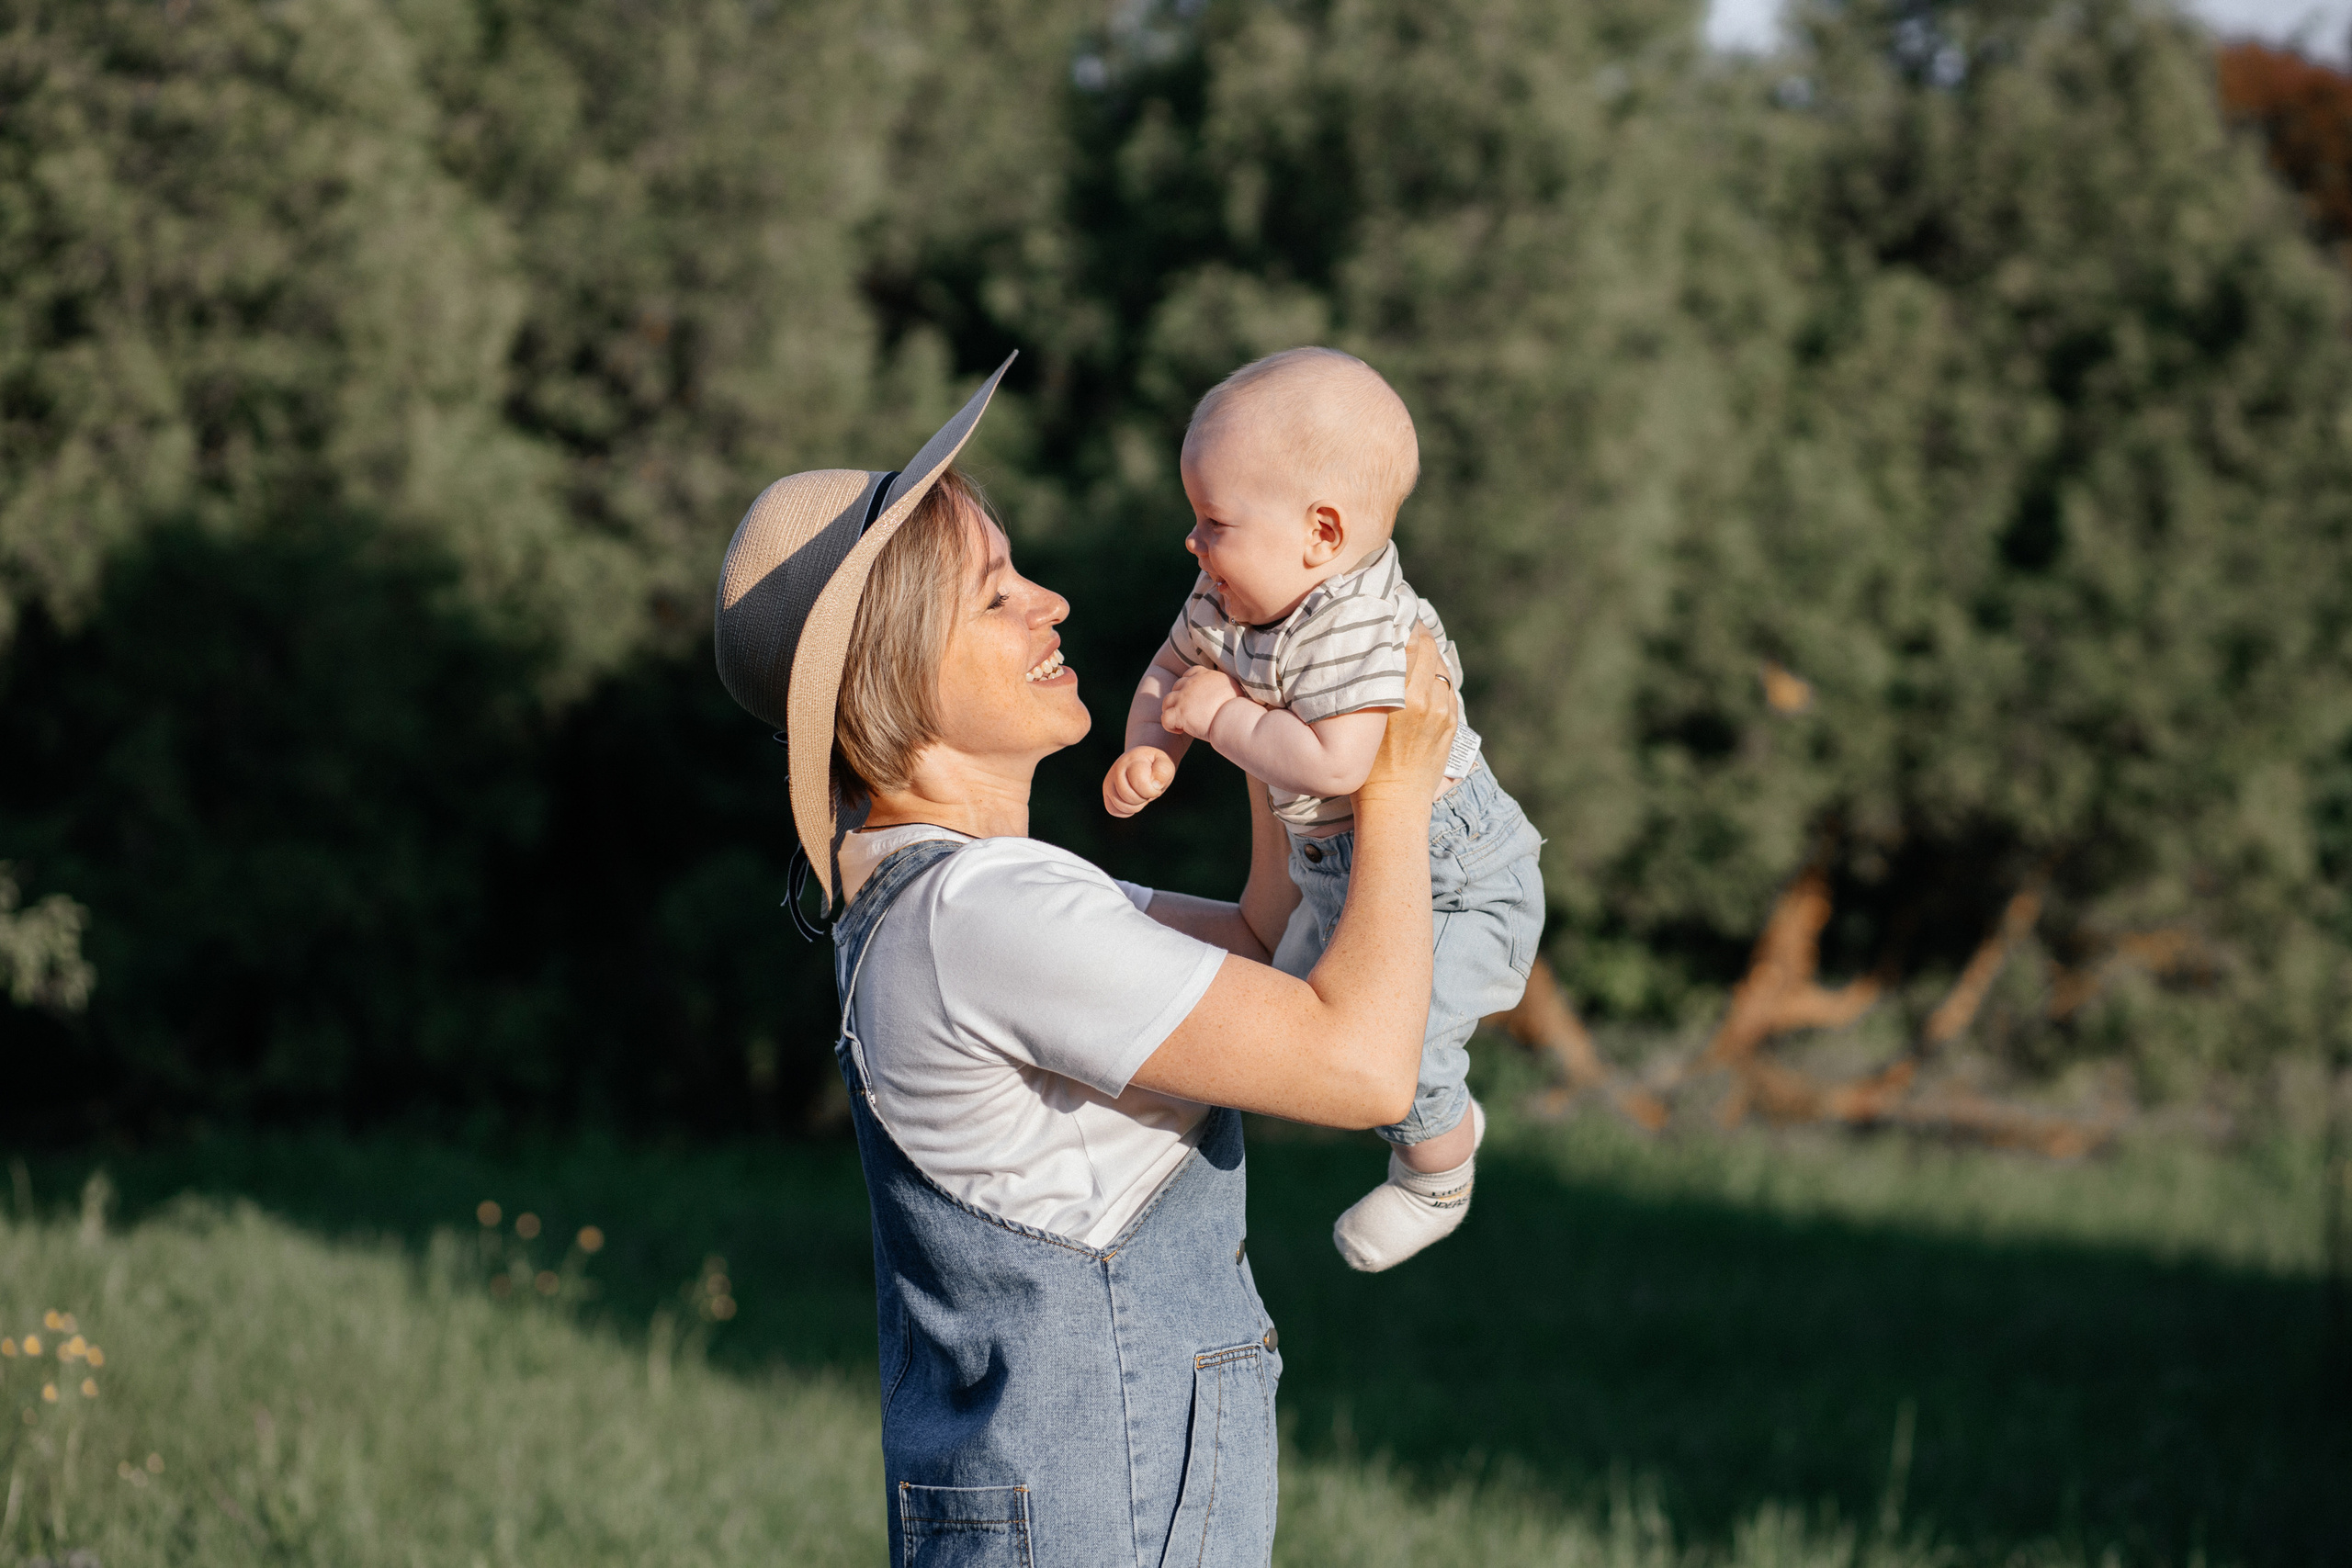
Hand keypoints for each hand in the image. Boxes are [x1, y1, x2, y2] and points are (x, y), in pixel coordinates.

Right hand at [1104, 746, 1176, 816]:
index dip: (1152, 791)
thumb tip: (1154, 785)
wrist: (1144, 763)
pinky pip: (1114, 811)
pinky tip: (1134, 801)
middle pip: (1128, 796)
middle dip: (1143, 798)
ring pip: (1121, 806)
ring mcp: (1109, 782)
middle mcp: (1116, 770)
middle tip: (1148, 790)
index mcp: (1131, 760)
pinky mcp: (1107, 794)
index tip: (1157, 787)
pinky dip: (1127, 811)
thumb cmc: (1155, 765)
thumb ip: (1162, 771)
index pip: (1139, 783)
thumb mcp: (1164, 764)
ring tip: (1141, 795)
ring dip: (1136, 806)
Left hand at [1162, 665, 1248, 738]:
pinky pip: (1165, 719)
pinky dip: (1170, 726)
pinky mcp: (1179, 713)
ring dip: (1173, 711)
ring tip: (1183, 722)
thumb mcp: (1232, 688)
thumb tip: (1225, 694)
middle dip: (1180, 700)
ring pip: (1167, 701)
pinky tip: (1181, 730)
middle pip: (1177, 687)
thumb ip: (1222, 687)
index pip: (1190, 674)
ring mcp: (1183, 697)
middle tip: (1190, 713)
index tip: (1196, 699)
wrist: (1235, 718)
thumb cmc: (1239, 708)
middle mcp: (1192, 683)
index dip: (1189, 686)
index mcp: (1205, 675)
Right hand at [1356, 626, 1455, 808]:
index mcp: (1399, 695)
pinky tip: (1424, 675)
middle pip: (1426, 647)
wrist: (1394, 803)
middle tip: (1402, 626)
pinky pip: (1448, 686)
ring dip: (1428, 654)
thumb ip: (1371, 685)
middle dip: (1416, 633)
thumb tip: (1377, 651)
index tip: (1389, 617)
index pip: (1406, 643)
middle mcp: (1424, 698)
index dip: (1399, 625)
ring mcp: (1442, 710)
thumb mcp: (1360, 719)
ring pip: (1439, 665)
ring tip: (1413, 649)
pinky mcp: (1452, 722)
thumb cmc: (1364, 766)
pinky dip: (1437, 676)